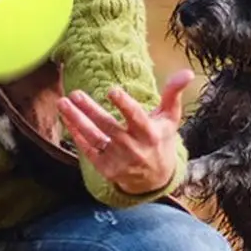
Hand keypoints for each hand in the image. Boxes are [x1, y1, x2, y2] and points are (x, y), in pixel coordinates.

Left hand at [58, 69, 193, 195]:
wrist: (155, 179)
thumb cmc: (160, 140)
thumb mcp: (170, 118)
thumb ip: (173, 94)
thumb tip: (187, 71)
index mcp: (150, 134)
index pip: (136, 118)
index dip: (124, 105)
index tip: (111, 90)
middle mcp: (133, 148)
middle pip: (108, 126)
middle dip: (90, 110)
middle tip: (75, 93)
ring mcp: (118, 159)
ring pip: (94, 137)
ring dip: (76, 120)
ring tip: (63, 103)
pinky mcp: (106, 168)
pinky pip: (88, 150)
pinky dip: (77, 134)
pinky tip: (67, 118)